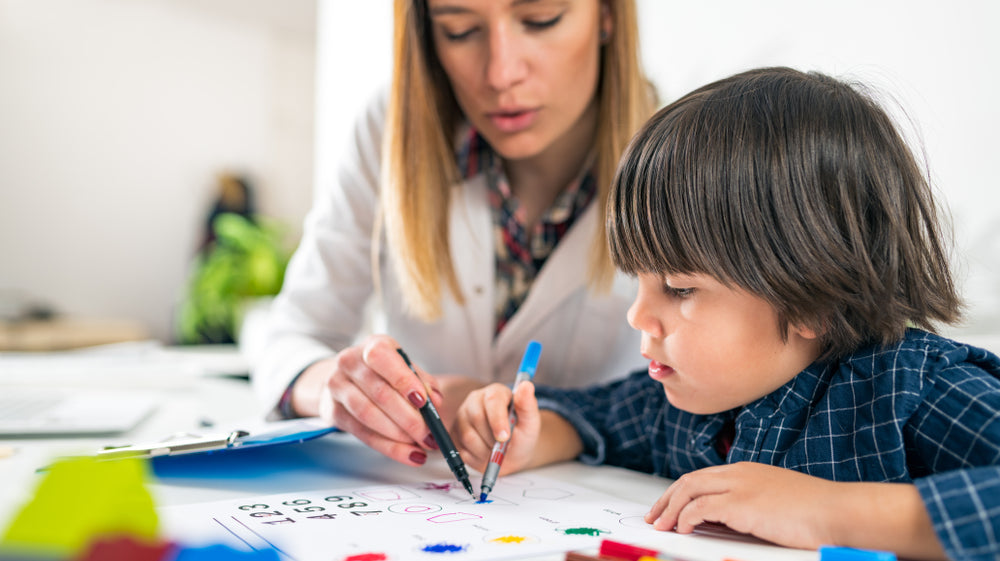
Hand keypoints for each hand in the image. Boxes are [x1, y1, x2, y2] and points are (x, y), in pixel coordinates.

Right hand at [290, 334, 443, 465]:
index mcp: (372, 345)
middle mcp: (350, 362)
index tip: (424, 402)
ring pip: (368, 415)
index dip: (403, 381)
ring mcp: (337, 386)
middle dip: (409, 418)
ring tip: (420, 446)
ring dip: (398, 436)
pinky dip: (388, 447)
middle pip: (379, 393)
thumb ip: (422, 381)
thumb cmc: (382, 371)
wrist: (344, 377)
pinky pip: (362, 433)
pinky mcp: (332, 412)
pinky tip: (407, 454)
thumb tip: (436, 402)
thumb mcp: (403, 367)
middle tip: (429, 435)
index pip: (382, 358)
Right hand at [453, 381, 540, 475]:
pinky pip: (461, 450)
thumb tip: (526, 385)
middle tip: (504, 446)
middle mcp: (475, 401)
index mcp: (495, 392)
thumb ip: (528, 404)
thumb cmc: (522, 435)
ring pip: (468, 436)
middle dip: (493, 438)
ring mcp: (462, 417)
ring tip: (496, 449)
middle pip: (477, 418)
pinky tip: (485, 453)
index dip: (497, 420)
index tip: (505, 437)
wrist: (512, 454)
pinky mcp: (454, 434)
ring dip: (485, 450)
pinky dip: (476, 457)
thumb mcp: (530, 421)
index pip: (492, 400)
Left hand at [646, 462, 947, 559]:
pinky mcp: (741, 504)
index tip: (668, 508)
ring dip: (670, 509)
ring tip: (660, 526)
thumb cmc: (818, 513)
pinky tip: (682, 529)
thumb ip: (751, 508)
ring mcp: (739, 486)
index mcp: (747, 471)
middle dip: (667, 499)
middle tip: (654, 516)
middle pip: (689, 480)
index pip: (703, 478)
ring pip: (689, 490)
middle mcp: (739, 474)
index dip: (681, 492)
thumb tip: (727, 523)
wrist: (840, 512)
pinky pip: (700, 508)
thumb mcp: (777, 504)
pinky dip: (685, 518)